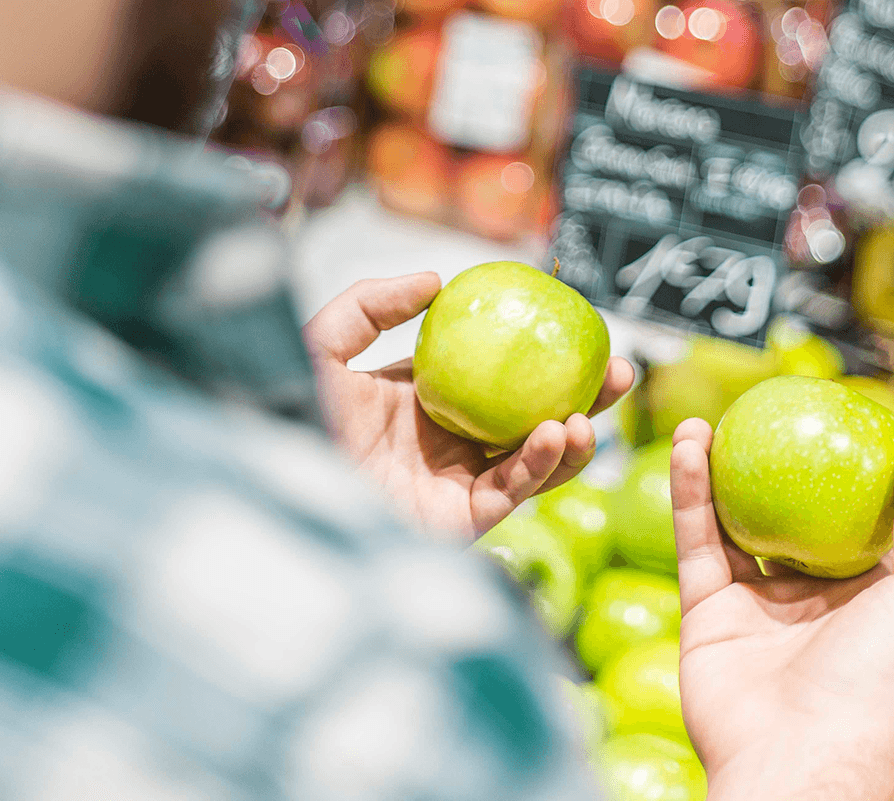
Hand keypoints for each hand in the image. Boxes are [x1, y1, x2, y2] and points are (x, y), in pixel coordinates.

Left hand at [303, 272, 633, 543]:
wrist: (276, 480)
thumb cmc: (289, 413)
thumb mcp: (325, 343)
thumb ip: (373, 303)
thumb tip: (437, 279)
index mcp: (426, 401)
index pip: (497, 375)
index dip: (540, 355)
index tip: (577, 326)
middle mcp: (449, 443)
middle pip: (532, 417)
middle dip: (581, 398)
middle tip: (617, 370)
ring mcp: (457, 482)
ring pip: (535, 460)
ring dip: (574, 437)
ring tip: (592, 411)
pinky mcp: (460, 520)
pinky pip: (513, 490)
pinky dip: (541, 464)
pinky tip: (557, 433)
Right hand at [670, 419, 893, 800]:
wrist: (798, 748)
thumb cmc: (876, 675)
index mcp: (859, 590)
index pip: (842, 515)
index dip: (828, 466)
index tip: (814, 417)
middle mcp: (803, 594)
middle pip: (777, 513)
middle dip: (759, 465)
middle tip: (746, 417)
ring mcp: (750, 602)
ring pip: (726, 521)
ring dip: (711, 469)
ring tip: (700, 423)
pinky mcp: (704, 608)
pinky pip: (695, 541)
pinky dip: (687, 495)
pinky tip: (688, 451)